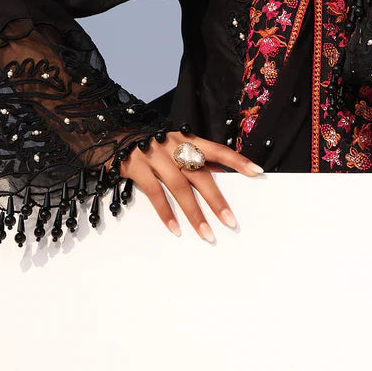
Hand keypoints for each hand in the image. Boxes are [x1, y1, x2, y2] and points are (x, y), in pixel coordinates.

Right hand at [118, 132, 263, 242]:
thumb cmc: (153, 147)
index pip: (217, 150)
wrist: (114, 136)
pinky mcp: (136, 168)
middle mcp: (173, 147)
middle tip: (231, 222)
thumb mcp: (176, 148)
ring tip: (207, 234)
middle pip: (200, 174)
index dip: (237, 160)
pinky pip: (155, 193)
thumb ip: (196, 161)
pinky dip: (166, 213)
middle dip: (217, 200)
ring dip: (194, 213)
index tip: (257, 172)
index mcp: (187, 140)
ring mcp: (154, 157)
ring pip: (179, 187)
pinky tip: (176, 229)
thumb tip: (224, 177)